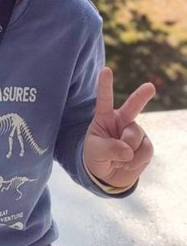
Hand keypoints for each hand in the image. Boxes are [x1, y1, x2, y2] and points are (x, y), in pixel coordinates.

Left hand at [83, 67, 154, 188]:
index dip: (105, 84)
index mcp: (105, 116)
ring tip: (119, 159)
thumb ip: (109, 148)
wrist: (107, 175)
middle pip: (133, 106)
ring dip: (127, 152)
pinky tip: (128, 164)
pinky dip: (136, 161)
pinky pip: (145, 151)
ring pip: (135, 137)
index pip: (105, 98)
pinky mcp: (145, 145)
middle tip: (150, 87)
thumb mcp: (95, 152)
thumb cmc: (97, 156)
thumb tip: (128, 150)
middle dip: (142, 96)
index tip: (106, 70)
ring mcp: (135, 131)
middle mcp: (122, 120)